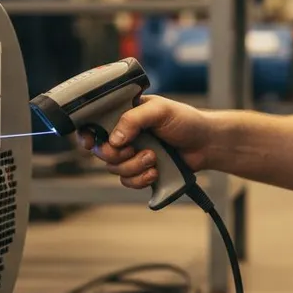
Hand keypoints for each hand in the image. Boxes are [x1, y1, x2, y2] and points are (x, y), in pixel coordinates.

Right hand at [79, 95, 211, 189]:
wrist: (205, 144)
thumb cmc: (185, 120)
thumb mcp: (160, 110)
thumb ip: (133, 119)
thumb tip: (113, 139)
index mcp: (124, 115)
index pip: (94, 123)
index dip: (86, 134)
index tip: (89, 142)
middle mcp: (124, 135)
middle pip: (101, 151)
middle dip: (117, 155)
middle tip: (135, 149)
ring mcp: (132, 154)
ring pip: (114, 169)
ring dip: (133, 167)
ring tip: (154, 158)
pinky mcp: (141, 171)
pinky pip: (128, 181)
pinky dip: (140, 179)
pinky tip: (155, 172)